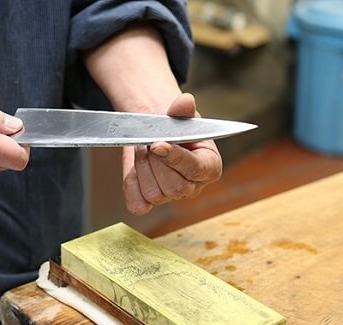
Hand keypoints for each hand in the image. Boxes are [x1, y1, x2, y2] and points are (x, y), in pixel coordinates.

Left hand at [122, 93, 221, 214]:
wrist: (155, 135)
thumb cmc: (173, 128)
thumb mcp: (180, 116)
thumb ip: (183, 110)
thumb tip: (185, 101)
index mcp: (209, 168)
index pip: (194, 169)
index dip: (174, 157)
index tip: (157, 144)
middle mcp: (192, 187)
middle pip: (173, 186)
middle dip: (155, 161)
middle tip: (148, 142)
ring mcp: (170, 197)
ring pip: (153, 194)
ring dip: (142, 168)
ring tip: (143, 151)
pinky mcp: (149, 202)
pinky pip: (138, 205)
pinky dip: (132, 186)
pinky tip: (135, 170)